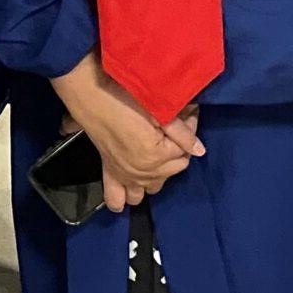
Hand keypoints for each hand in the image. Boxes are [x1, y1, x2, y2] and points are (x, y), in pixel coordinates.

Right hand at [51, 54, 201, 213]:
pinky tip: (129, 191)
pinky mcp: (109, 172)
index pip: (185, 151)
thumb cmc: (124, 97)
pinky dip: (122, 199)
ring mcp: (126, 175)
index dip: (189, 132)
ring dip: (157, 176)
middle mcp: (142, 172)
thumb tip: (200, 150)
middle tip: (172, 130)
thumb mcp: (158, 110)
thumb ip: (182, 133)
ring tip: (157, 156)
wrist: (91, 94)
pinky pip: (115, 197)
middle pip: (173, 170)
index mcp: (156, 156)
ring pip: (151, 188)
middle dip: (177, 152)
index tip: (187, 116)